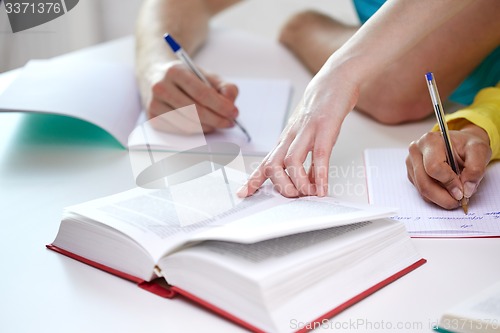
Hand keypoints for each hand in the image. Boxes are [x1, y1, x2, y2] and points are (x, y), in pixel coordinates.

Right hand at [145, 61, 238, 133]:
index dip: (220, 106)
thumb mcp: (206, 75)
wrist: (155, 76)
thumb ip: (224, 86)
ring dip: (208, 127)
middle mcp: (161, 87)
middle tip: (230, 122)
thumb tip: (231, 102)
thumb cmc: (186, 78)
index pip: (202, 93)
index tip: (234, 113)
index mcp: (175, 71)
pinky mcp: (152, 118)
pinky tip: (204, 125)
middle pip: (195, 111)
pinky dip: (196, 131)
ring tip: (218, 124)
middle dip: (217, 119)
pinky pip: (179, 131)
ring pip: (187, 124)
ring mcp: (154, 104)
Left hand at [238, 68, 358, 197]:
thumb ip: (308, 159)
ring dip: (298, 182)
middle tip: (294, 197)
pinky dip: (321, 174)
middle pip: (273, 164)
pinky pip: (320, 154)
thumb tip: (310, 183)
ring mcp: (307, 130)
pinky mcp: (325, 126)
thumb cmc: (320, 108)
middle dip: (281, 186)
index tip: (243, 194)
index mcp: (285, 138)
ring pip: (292, 160)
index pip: (264, 162)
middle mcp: (291, 135)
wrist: (335, 78)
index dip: (253, 179)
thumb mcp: (310, 136)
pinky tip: (323, 187)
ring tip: (309, 194)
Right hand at [406, 123, 491, 208]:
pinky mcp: (411, 173)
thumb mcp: (479, 150)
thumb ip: (476, 169)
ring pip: (422, 190)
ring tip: (455, 196)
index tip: (462, 191)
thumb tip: (466, 189)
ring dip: (440, 199)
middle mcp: (416, 151)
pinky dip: (435, 196)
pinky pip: (421, 191)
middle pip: (424, 183)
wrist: (459, 144)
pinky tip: (447, 190)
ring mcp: (411, 163)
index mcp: (430, 141)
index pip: (434, 168)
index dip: (449, 182)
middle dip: (443, 197)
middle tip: (459, 201)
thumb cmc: (467, 145)